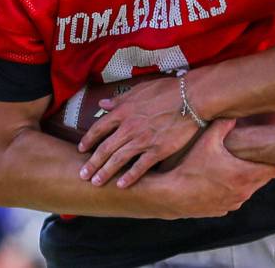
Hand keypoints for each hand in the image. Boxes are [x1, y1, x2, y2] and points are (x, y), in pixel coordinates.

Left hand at [78, 76, 201, 187]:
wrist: (192, 97)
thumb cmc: (168, 89)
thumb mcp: (140, 89)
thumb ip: (120, 99)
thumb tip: (103, 104)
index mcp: (124, 111)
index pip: (99, 128)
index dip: (88, 140)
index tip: (82, 149)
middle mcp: (129, 127)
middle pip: (105, 148)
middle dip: (92, 163)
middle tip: (82, 175)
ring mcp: (143, 140)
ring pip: (118, 160)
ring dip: (105, 172)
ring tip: (96, 183)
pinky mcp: (158, 150)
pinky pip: (140, 167)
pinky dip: (130, 177)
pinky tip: (121, 185)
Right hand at [155, 119, 274, 218]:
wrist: (170, 195)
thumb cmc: (189, 167)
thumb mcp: (207, 140)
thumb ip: (224, 124)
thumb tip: (234, 113)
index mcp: (245, 174)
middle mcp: (244, 192)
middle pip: (265, 177)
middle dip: (264, 165)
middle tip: (264, 152)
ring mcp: (234, 202)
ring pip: (250, 188)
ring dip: (249, 176)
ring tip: (243, 162)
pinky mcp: (223, 210)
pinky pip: (236, 196)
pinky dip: (235, 187)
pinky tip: (225, 177)